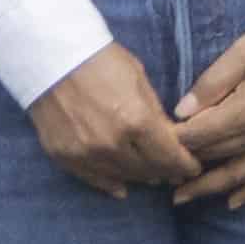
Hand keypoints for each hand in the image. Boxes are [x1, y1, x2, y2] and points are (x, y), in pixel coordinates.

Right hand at [30, 42, 199, 198]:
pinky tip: (121, 187)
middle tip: (175, 173)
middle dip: (165, 172)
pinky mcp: (64, 156)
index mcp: (136, 121)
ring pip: (122, 177)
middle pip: (148, 170)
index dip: (185, 165)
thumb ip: (156, 114)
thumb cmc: (101, 59)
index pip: (170, 157)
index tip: (193, 167)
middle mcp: (111, 144)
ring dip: (140, 177)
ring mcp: (85, 153)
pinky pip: (93, 178)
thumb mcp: (139, 80)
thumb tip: (170, 141)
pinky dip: (110, 183)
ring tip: (152, 176)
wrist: (51, 55)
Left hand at [170, 27, 244, 210]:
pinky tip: (231, 202)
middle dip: (185, 165)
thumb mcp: (243, 51)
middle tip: (159, 172)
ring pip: (239, 175)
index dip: (175, 140)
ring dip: (209, 188)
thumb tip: (181, 111)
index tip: (157, 142)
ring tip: (183, 197)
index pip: (201, 134)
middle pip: (215, 155)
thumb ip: (211, 82)